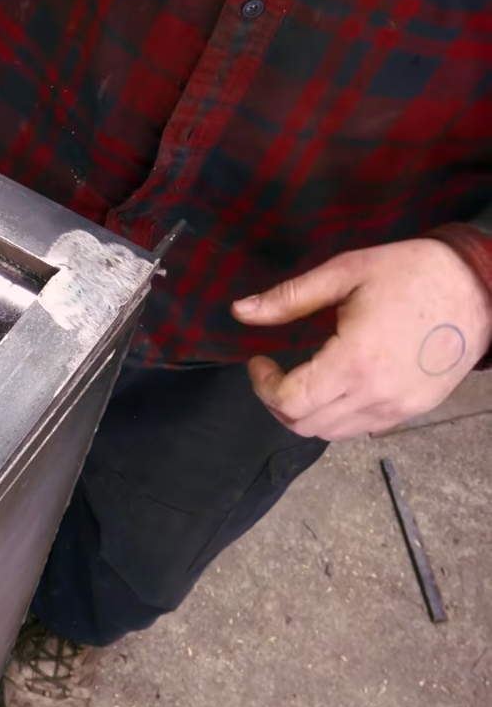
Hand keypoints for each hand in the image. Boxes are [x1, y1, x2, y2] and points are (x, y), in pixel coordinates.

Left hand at [232, 239, 491, 439]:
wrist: (481, 287)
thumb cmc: (412, 272)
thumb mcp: (345, 272)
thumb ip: (288, 298)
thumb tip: (238, 311)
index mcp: (355, 361)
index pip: (290, 401)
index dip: (262, 385)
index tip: (259, 360)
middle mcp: (376, 394)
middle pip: (303, 425)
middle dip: (277, 402)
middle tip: (274, 372)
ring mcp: (398, 408)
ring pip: (330, 434)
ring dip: (306, 413)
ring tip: (302, 379)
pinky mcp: (413, 410)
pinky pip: (360, 429)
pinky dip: (336, 416)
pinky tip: (337, 386)